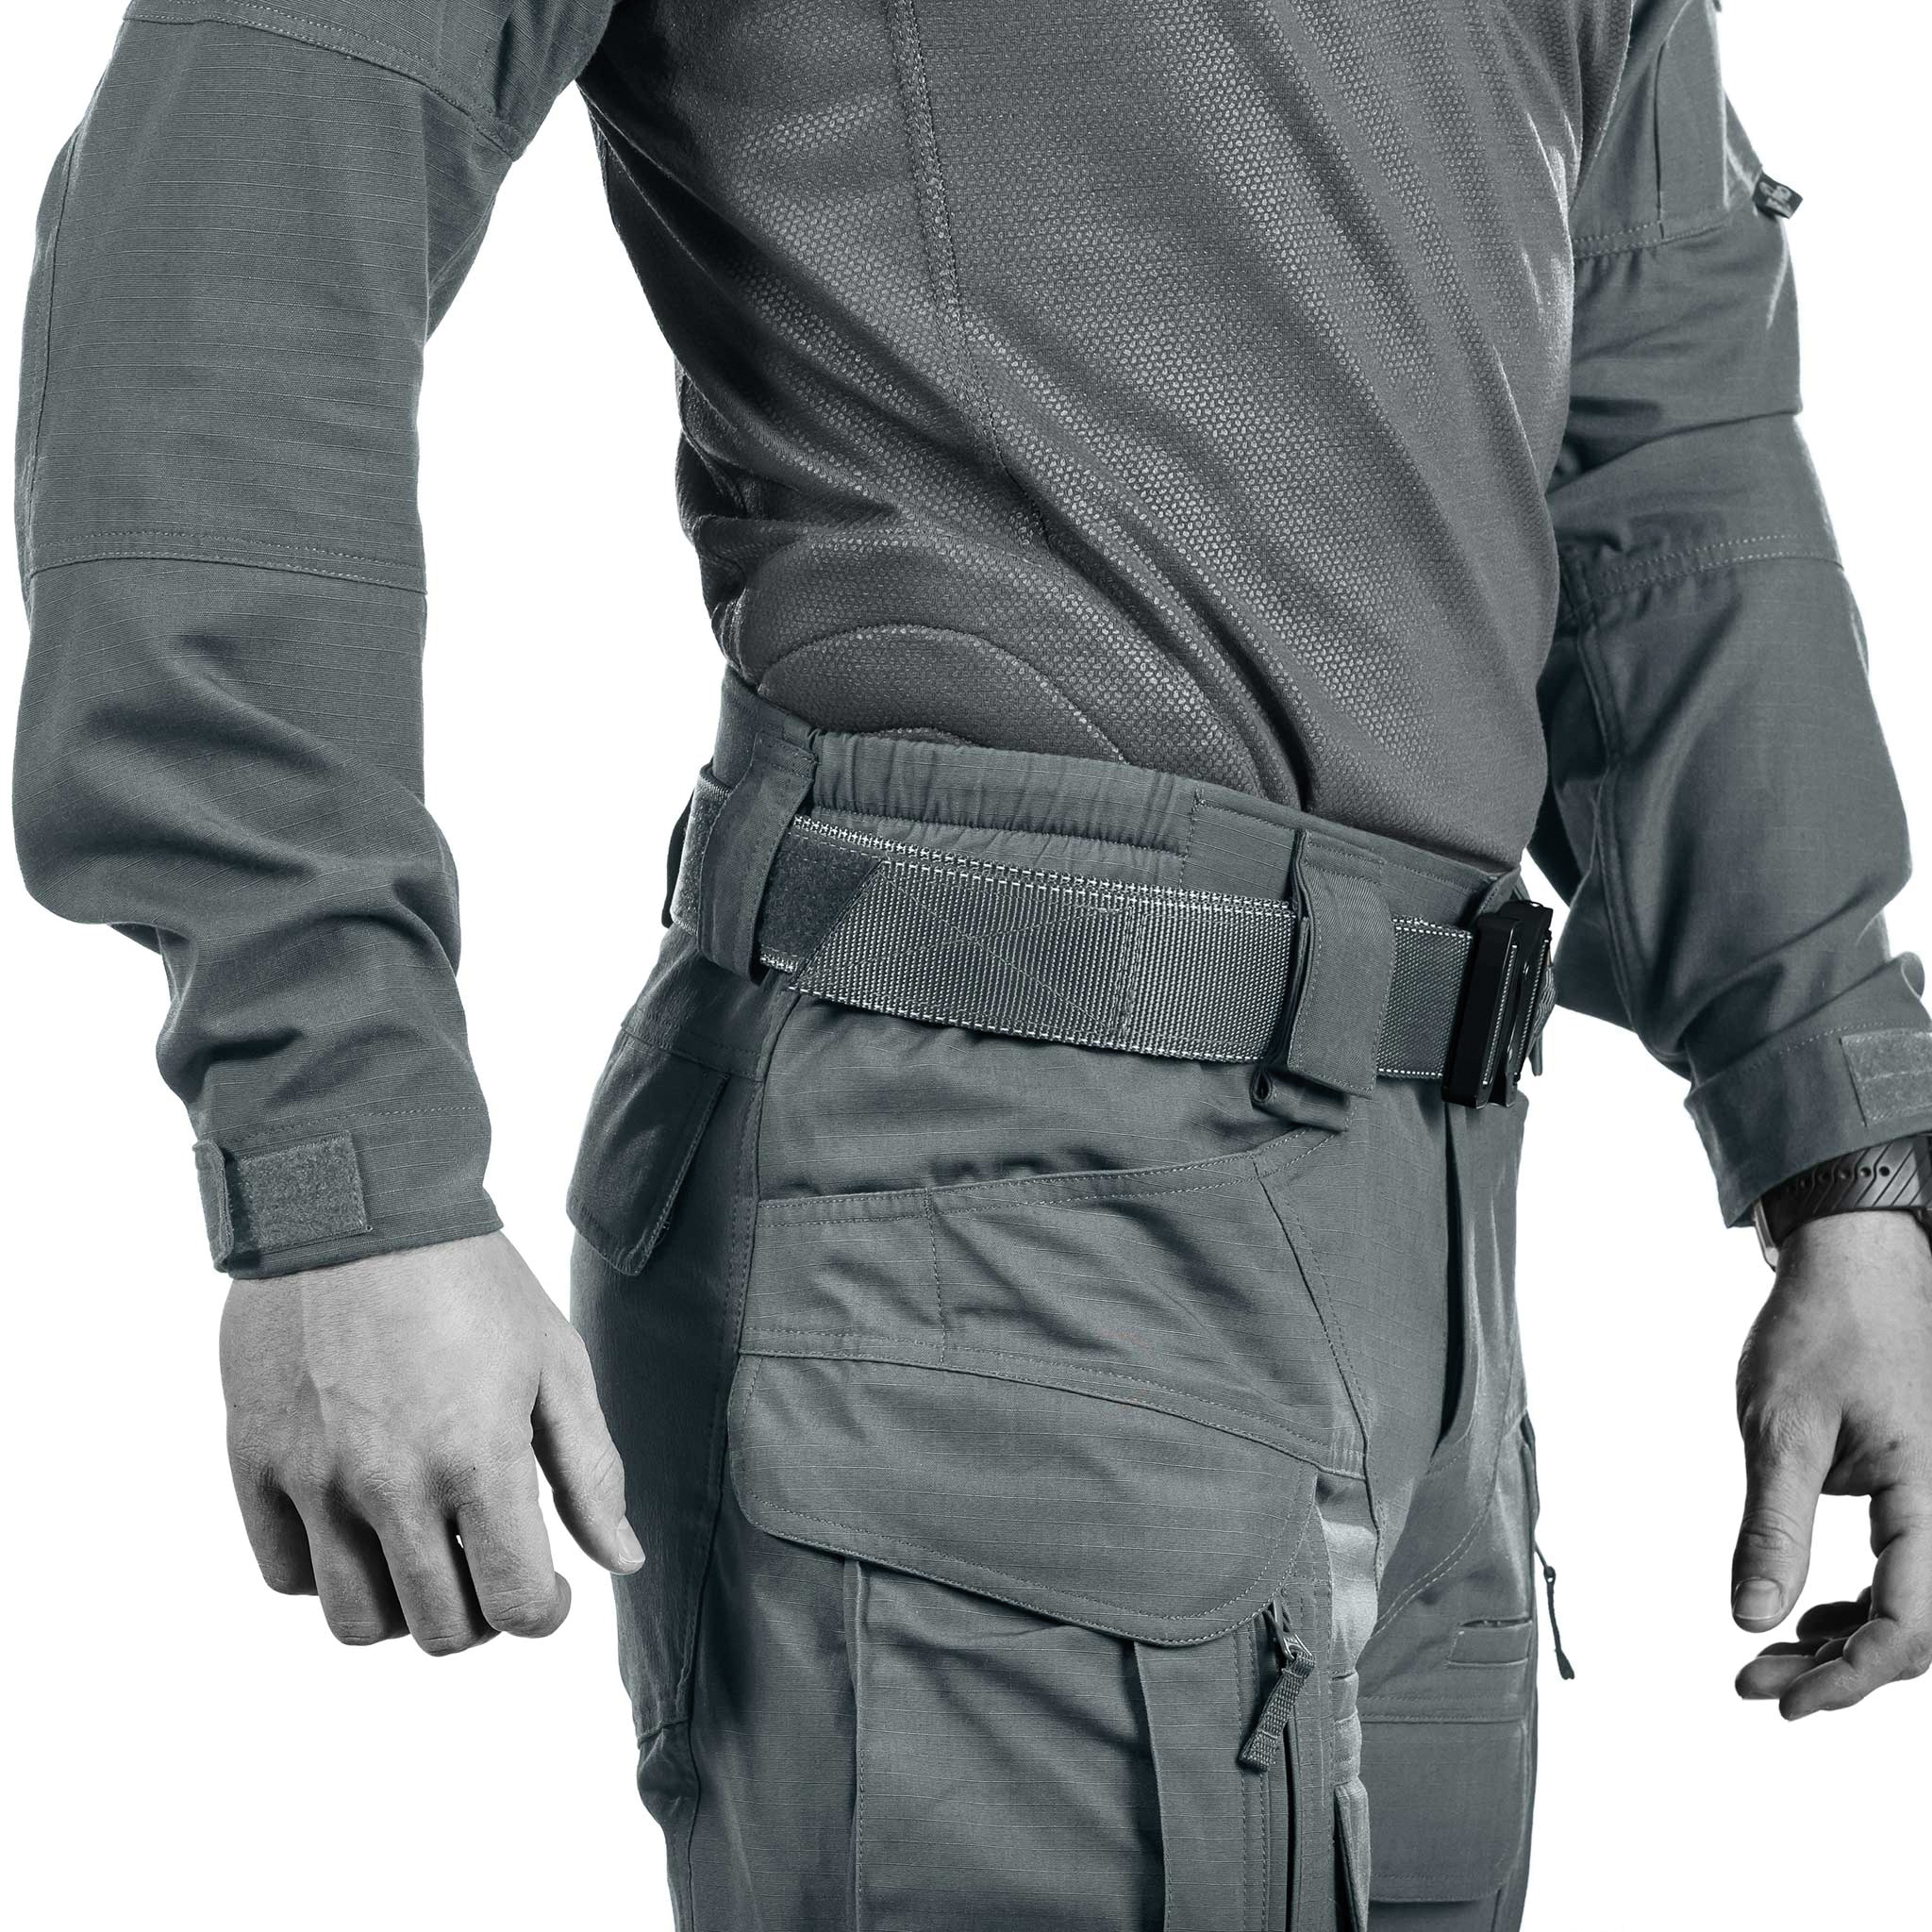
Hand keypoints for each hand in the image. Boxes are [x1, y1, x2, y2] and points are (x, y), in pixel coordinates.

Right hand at [220, 1232, 642, 1654]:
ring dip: (403, 1609)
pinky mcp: (255, 1461)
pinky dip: (327, 1574)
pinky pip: (284, 1572)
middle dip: (481, 1617)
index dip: (542, 1613)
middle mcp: (390, 1483)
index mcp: (477, 1457)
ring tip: (427, 1554)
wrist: (359, 1205)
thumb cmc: (471, 1278)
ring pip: (355, 1621)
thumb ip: (591, 1471)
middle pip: (439, 1631)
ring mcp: (313, 1479)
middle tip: (491, 1566)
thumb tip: (621, 1561)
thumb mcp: (555, 1362)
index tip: (548, 1588)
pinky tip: (363, 1528)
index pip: (514, 1605)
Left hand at [1731, 1211, 1931, 1715]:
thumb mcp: (1780, 1428)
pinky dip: (1855, 1609)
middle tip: (1754, 1685)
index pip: (1909, 1622)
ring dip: (1844, 1645)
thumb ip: (1771, 1527)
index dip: (1851, 1677)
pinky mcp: (1917, 1497)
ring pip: (1908, 1608)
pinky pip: (1904, 1577)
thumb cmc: (1820, 1333)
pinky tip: (1805, 1618)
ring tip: (1767, 1660)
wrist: (1853, 1271)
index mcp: (1930, 1498)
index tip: (1781, 1700)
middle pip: (1914, 1632)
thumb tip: (1751, 1619)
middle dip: (1838, 1671)